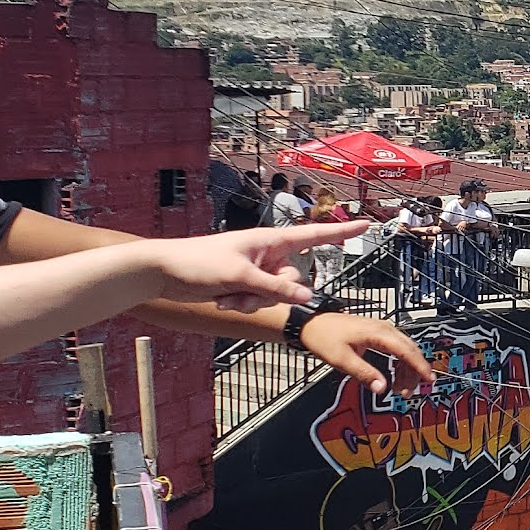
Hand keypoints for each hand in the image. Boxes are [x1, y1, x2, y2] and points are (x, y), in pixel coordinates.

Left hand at [128, 221, 369, 315]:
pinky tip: (222, 301)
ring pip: (276, 294)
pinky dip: (243, 304)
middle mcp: (266, 254)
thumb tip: (309, 297)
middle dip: (273, 293)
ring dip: (253, 302)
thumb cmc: (197, 262)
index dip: (341, 232)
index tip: (367, 224)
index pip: (314, 235)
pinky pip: (259, 300)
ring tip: (227, 298)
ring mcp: (256, 270)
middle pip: (294, 279)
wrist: (162, 271)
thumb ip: (277, 289)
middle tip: (246, 293)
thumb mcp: (241, 277)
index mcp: (270, 240)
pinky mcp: (243, 284)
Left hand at [301, 308, 437, 398]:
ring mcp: (382, 329)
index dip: (420, 366)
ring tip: (400, 387)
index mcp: (379, 333)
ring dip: (407, 369)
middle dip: (414, 372)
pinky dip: (400, 362)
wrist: (310, 323)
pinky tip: (395, 374)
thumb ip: (364, 374)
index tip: (429, 379)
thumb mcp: (341, 359)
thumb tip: (382, 388)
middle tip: (409, 391)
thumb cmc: (323, 337)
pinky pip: (397, 347)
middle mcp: (385, 329)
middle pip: (411, 350)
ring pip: (406, 349)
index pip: (407, 351)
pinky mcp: (377, 333)